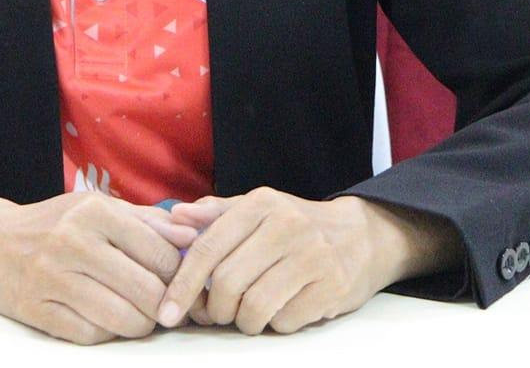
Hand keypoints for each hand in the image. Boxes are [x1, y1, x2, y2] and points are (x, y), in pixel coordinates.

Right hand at [0, 190, 195, 344]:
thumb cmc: (54, 225)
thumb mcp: (97, 208)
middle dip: (164, 306)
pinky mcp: (37, 310)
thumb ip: (148, 221)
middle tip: (165, 309)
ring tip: (140, 318)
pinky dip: (107, 334)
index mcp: (94, 211)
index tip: (179, 283)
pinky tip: (106, 321)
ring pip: (123, 318)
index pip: (161, 254)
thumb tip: (192, 237)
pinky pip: (92, 334)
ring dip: (140, 325)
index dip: (179, 275)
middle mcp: (73, 241)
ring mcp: (53, 277)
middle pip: (147, 290)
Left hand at [156, 189, 444, 335]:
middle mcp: (286, 226)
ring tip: (248, 314)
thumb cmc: (296, 226)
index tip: (167, 312)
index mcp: (260, 204)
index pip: (208, 249)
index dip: (182, 285)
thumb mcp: (258, 210)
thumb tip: (175, 219)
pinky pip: (285, 321)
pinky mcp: (332, 287)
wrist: (362, 236)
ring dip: (243, 322)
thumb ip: (215, 215)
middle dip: (214, 309)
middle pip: (227, 283)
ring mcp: (312, 257)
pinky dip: (275, 325)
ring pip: (254, 307)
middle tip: (217, 313)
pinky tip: (280, 311)